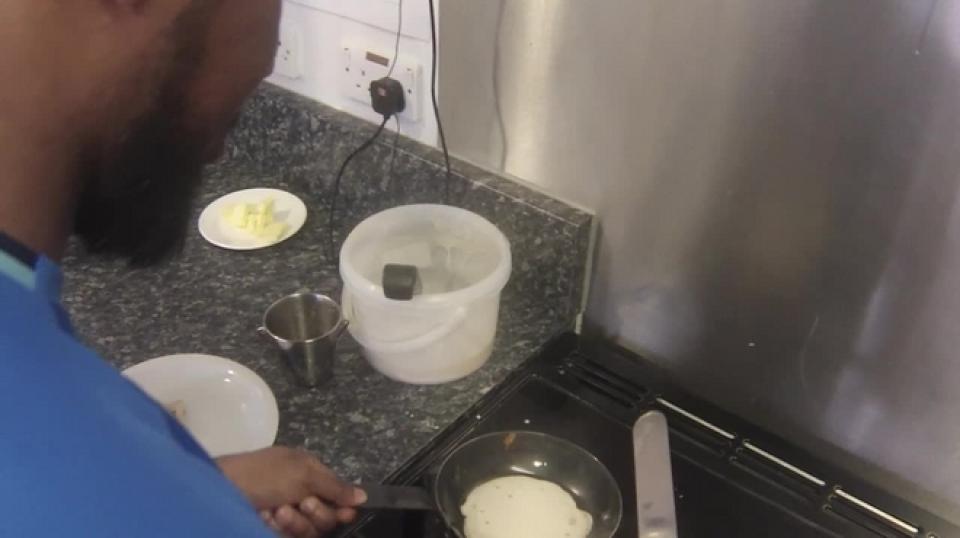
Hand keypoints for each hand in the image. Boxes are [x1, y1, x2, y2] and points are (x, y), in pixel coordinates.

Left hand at [217, 447, 366, 535]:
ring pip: (310, 531)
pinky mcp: (274, 532)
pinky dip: (279, 529)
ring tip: (276, 512)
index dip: (343, 507)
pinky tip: (265, 519)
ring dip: (296, 522)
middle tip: (301, 503)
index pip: (339, 497)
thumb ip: (335, 486)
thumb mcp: (303, 472)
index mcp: (310, 476)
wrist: (221, 491)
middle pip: (329, 518)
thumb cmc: (263, 475)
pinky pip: (291, 536)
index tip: (345, 512)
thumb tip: (364, 496)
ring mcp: (287, 517)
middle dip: (317, 513)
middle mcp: (302, 496)